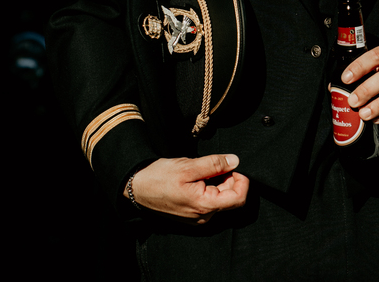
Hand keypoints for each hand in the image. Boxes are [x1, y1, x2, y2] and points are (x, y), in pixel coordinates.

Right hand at [130, 154, 248, 223]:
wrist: (136, 187)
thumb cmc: (159, 177)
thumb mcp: (188, 166)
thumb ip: (214, 164)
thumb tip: (235, 161)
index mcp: (204, 206)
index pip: (239, 198)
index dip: (242, 180)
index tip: (233, 167)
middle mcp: (203, 216)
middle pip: (230, 198)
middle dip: (228, 179)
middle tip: (214, 165)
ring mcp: (197, 217)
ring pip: (220, 199)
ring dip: (218, 183)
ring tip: (201, 171)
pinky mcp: (191, 214)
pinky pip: (209, 201)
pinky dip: (209, 188)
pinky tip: (197, 179)